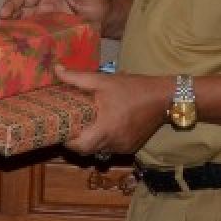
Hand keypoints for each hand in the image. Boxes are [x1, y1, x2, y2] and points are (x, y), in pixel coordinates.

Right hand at [0, 0, 110, 31]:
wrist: (105, 21)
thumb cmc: (98, 4)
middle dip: (12, 3)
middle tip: (3, 13)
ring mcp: (45, 11)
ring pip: (23, 10)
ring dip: (11, 15)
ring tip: (2, 23)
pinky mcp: (46, 24)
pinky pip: (30, 24)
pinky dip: (19, 26)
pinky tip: (11, 32)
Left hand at [55, 67, 172, 155]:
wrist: (163, 97)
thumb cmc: (131, 88)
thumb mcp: (103, 80)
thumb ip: (77, 78)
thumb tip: (56, 69)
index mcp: (105, 128)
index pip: (80, 146)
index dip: (68, 141)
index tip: (62, 129)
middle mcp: (114, 142)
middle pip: (87, 151)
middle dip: (76, 141)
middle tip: (70, 126)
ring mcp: (123, 147)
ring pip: (99, 150)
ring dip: (91, 140)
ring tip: (85, 124)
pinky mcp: (131, 147)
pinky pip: (111, 148)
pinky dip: (104, 140)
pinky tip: (103, 126)